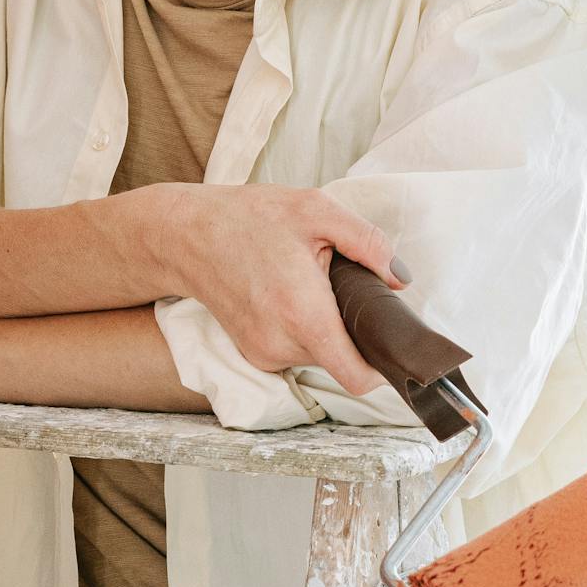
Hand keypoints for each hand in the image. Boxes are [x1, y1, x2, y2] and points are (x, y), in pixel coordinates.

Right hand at [156, 184, 411, 397]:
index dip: (384, 367)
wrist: (185, 236)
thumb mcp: (317, 211)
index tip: (392, 343)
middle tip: (347, 288)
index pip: (357, 376)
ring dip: (328, 329)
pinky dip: (305, 330)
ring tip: (313, 286)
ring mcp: (264, 354)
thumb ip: (369, 243)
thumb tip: (401, 278)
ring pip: (321, 356)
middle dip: (355, 331)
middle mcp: (281, 345)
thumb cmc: (250, 218)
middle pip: (344, 360)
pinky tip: (292, 296)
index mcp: (303, 315)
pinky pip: (297, 351)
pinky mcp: (254, 354)